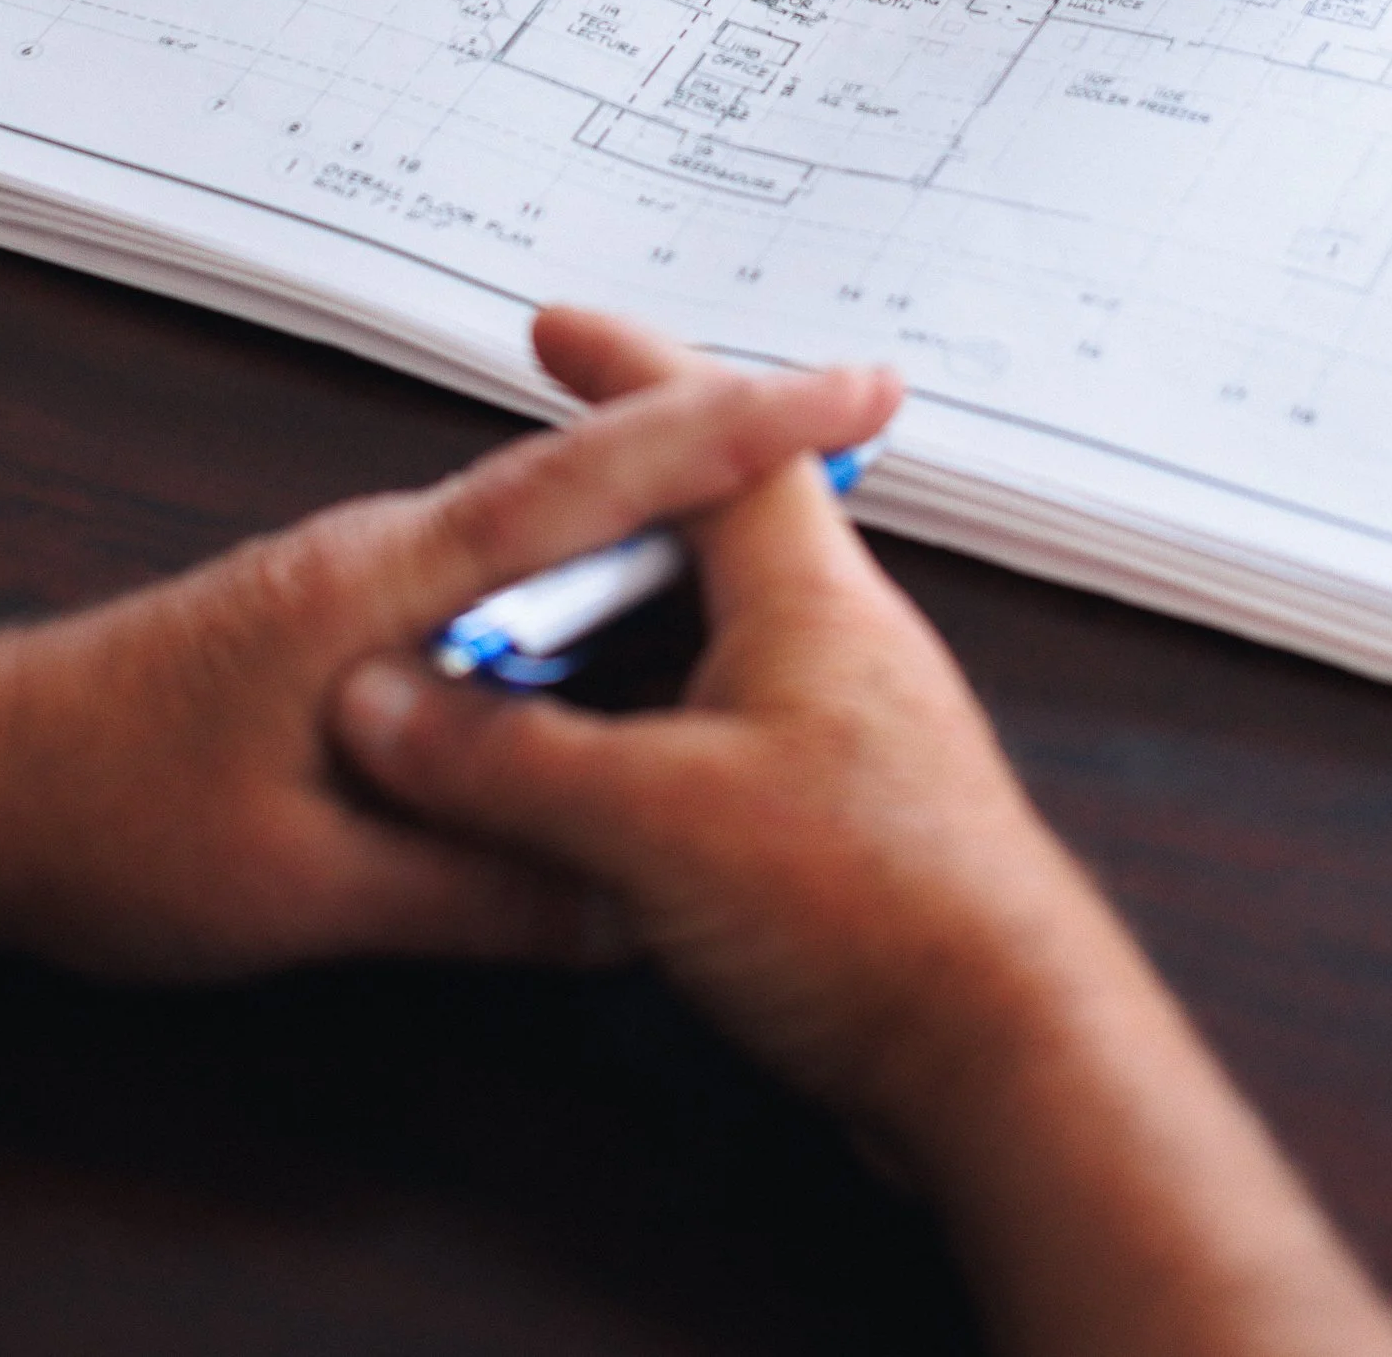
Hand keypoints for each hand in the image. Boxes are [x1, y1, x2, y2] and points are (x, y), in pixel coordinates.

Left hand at [0, 337, 897, 986]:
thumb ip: (476, 891)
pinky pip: (500, 589)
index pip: (592, 481)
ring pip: (548, 543)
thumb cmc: (98, 819)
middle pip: (591, 483)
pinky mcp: (349, 619)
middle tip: (864, 443)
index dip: (732, 429)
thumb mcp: (307, 893)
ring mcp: (367, 577)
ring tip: (779, 545)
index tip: (848, 386)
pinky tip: (619, 670)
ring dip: (659, 536)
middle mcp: (386, 551)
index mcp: (387, 582)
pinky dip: (583, 600)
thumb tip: (625, 904)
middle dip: (732, 456)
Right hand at [334, 310, 1099, 1139]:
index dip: (629, 369)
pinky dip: (631, 722)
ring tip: (497, 648)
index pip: (715, 430)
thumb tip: (384, 710)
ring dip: (602, 633)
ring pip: (698, 635)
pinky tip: (570, 775)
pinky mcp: (832, 813)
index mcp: (804, 591)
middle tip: (493, 520)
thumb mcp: (653, 822)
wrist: (1007, 1059)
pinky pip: (710, 723)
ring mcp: (837, 723)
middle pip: (699, 530)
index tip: (553, 332)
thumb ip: (504, 762)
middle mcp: (829, 636)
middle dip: (592, 518)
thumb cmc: (880, 910)